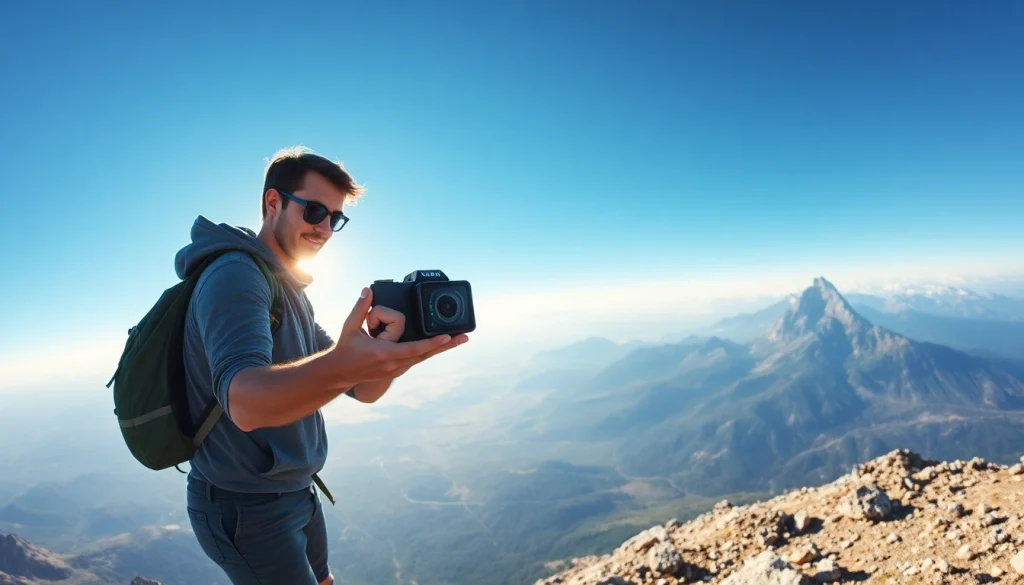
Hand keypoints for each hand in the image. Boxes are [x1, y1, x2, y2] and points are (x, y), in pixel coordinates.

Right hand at [328, 287, 467, 385]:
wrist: (340, 373)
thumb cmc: (345, 350)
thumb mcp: (350, 327)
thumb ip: (360, 308)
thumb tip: (368, 290)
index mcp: (384, 353)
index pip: (414, 348)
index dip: (432, 343)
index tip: (446, 336)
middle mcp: (394, 364)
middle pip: (425, 354)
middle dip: (445, 346)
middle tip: (464, 337)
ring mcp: (397, 369)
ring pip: (424, 358)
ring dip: (441, 349)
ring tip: (458, 339)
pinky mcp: (397, 369)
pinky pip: (417, 358)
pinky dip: (429, 351)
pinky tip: (441, 344)